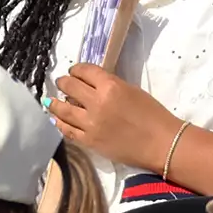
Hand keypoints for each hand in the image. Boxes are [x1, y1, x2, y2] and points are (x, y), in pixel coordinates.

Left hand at [49, 63, 181, 172]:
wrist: (161, 143)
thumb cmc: (153, 114)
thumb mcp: (132, 90)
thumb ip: (110, 86)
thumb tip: (92, 85)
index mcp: (110, 86)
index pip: (85, 71)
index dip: (76, 69)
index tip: (74, 71)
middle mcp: (97, 103)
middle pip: (70, 87)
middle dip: (64, 82)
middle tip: (62, 82)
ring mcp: (90, 124)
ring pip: (63, 109)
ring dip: (55, 103)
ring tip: (51, 101)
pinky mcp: (89, 141)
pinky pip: (68, 130)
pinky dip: (60, 123)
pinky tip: (56, 119)